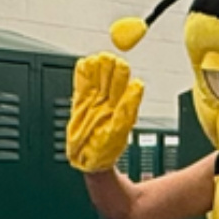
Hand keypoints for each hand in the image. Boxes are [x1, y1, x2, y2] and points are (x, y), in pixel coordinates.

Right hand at [67, 52, 143, 173]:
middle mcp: (104, 101)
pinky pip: (80, 88)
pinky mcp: (80, 105)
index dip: (118, 73)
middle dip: (105, 68)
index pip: (118, 84)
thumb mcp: (120, 128)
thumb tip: (138, 86)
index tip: (118, 62)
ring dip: (95, 70)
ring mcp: (92, 102)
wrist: (90, 161)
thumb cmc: (106, 148)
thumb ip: (127, 107)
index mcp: (117, 105)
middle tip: (106, 57)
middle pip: (106, 79)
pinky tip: (83, 66)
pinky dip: (81, 77)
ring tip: (96, 60)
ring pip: (94, 81)